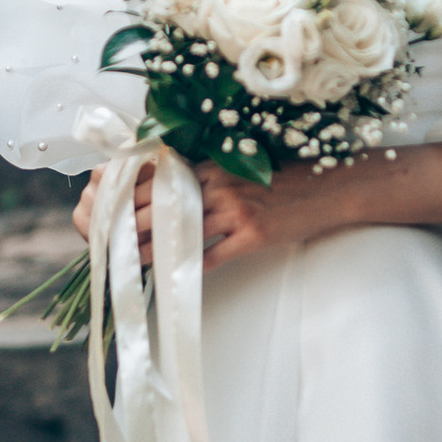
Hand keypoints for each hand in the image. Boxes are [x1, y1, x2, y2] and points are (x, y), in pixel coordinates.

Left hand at [73, 156, 305, 270]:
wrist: (329, 189)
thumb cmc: (286, 179)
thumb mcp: (245, 168)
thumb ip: (211, 176)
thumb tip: (176, 188)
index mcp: (216, 167)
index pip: (163, 180)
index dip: (135, 194)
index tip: (113, 205)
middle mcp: (222, 186)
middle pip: (166, 206)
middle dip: (134, 223)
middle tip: (111, 237)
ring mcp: (238, 212)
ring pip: (184, 232)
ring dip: (154, 248)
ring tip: (131, 260)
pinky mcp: (253, 237)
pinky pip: (214, 255)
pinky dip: (191, 266)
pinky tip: (173, 274)